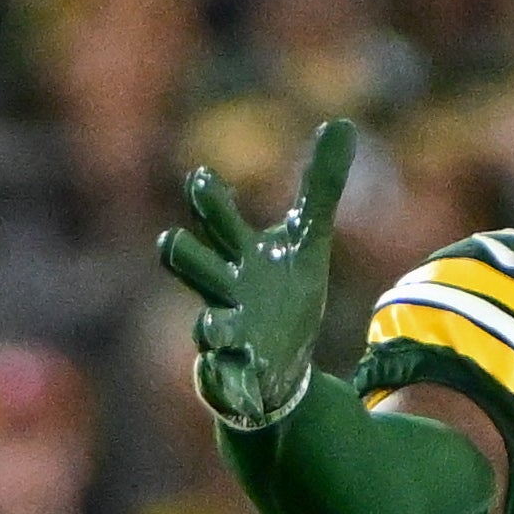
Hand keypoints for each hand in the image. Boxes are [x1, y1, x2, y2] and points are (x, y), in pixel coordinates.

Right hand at [157, 118, 355, 426]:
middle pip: (192, 266)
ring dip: (208, 327)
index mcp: (239, 255)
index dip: (207, 200)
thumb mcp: (308, 241)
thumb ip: (320, 187)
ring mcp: (225, 333)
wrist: (280, 363)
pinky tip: (239, 389)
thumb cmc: (283, 293)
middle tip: (172, 241)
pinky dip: (229, 385)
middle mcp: (223, 290)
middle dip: (183, 254)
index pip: (218, 220)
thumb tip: (342, 124)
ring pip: (206, 327)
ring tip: (210, 329)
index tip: (202, 178)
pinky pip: (224, 380)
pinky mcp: (234, 375)